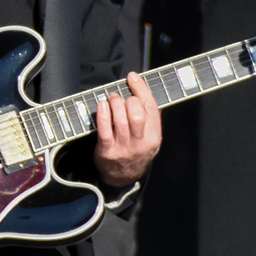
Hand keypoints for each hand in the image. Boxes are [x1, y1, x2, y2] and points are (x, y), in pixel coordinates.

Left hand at [93, 72, 160, 186]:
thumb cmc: (135, 152)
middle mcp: (141, 143)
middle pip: (137, 114)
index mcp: (154, 138)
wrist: (122, 178)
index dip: (142, 89)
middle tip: (119, 95)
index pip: (152, 109)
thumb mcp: (149, 139)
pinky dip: (102, 114)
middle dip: (127, 99)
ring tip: (110, 98)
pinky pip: (104, 129)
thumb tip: (140, 92)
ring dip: (114, 103)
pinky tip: (101, 105)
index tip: (133, 77)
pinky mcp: (107, 151)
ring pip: (120, 119)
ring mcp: (123, 148)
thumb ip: (149, 120)